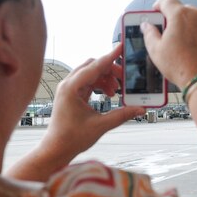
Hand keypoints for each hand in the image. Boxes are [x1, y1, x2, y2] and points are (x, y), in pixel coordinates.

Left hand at [5, 44, 144, 181]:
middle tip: (125, 79)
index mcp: (71, 88)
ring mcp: (69, 89)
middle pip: (92, 66)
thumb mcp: (100, 126)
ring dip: (106, 78)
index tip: (121, 47)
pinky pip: (88, 82)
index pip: (94, 66)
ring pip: (91, 73)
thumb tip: (141, 109)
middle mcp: (68, 85)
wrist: (56, 150)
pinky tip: (109, 94)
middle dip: (110, 69)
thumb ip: (122, 115)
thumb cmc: (72, 139)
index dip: (110, 57)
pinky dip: (100, 84)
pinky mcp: (71, 94)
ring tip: (116, 91)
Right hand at [141, 0, 196, 87]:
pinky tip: (189, 47)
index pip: (166, 0)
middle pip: (180, 8)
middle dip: (171, 17)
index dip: (157, 5)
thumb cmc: (183, 66)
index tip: (154, 12)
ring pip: (192, 18)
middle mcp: (196, 15)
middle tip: (164, 31)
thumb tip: (146, 26)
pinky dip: (195, 32)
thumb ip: (149, 33)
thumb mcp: (156, 50)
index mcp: (180, 15)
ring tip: (177, 42)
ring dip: (184, 24)